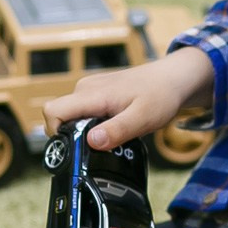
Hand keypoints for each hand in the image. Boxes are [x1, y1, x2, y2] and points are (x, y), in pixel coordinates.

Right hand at [42, 47, 212, 146]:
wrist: (173, 78)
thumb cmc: (160, 95)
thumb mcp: (142, 118)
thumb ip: (117, 131)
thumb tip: (91, 141)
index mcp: (92, 94)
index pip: (53, 112)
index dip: (56, 134)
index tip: (75, 148)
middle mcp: (85, 89)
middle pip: (60, 117)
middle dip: (74, 137)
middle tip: (102, 146)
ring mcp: (90, 90)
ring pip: (73, 117)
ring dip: (86, 132)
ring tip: (114, 135)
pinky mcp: (97, 94)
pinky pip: (84, 113)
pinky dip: (94, 125)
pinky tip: (116, 127)